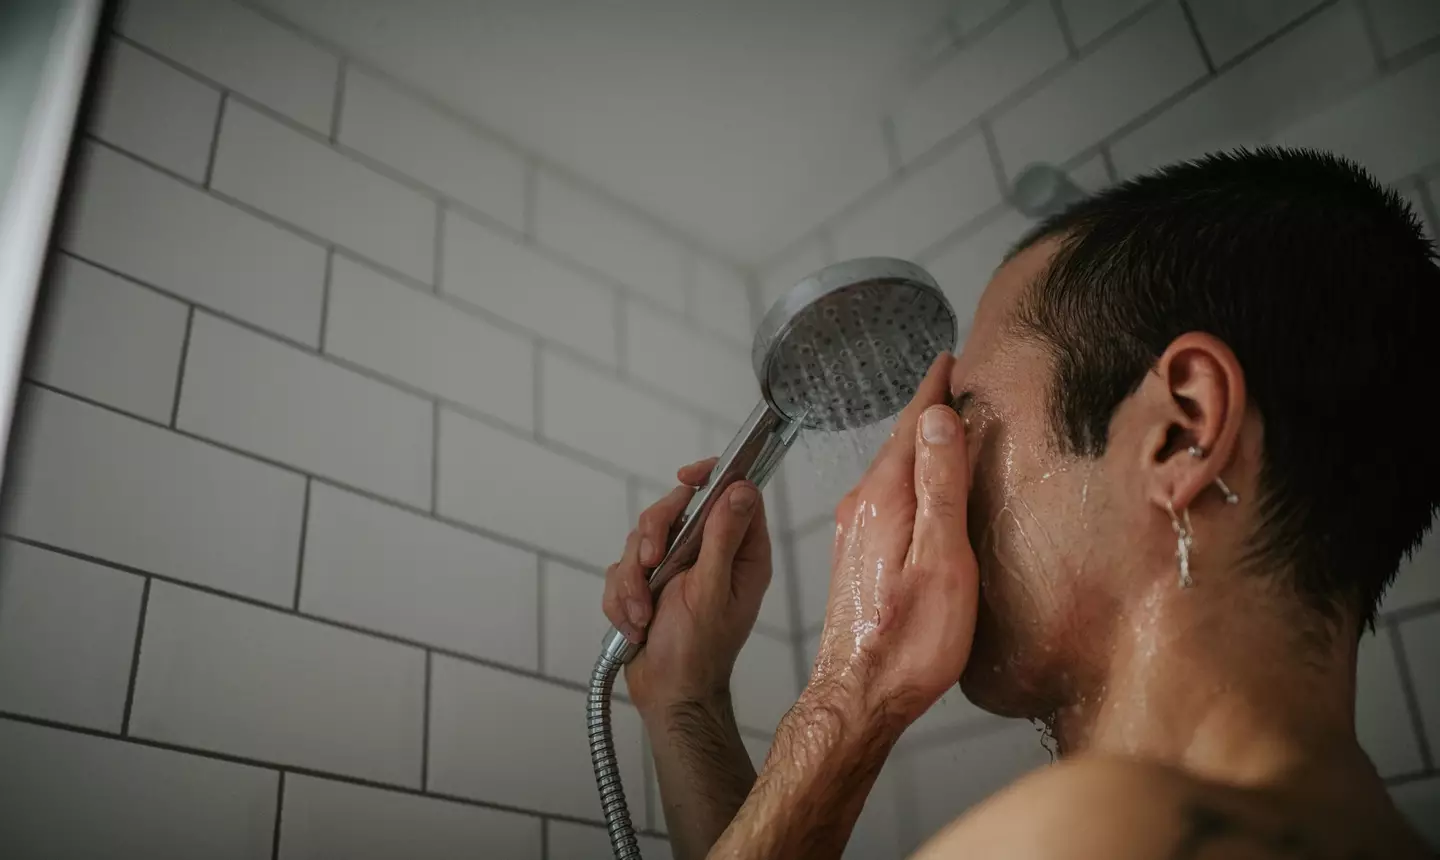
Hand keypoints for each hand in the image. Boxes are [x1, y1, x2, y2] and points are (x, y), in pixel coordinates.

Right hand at [602, 459, 771, 715]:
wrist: (668, 695)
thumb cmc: (698, 652)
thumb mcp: (712, 591)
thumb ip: (723, 538)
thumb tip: (740, 489)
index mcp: (739, 552)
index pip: (732, 491)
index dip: (710, 477)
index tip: (685, 479)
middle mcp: (710, 554)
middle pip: (675, 508)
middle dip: (653, 537)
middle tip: (651, 565)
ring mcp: (676, 567)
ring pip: (641, 539)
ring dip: (633, 580)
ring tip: (642, 614)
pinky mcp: (647, 582)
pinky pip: (622, 569)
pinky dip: (622, 597)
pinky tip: (635, 625)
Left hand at [807, 353, 978, 729]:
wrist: (859, 697)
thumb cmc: (909, 642)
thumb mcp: (941, 561)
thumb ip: (941, 487)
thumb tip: (939, 417)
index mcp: (883, 500)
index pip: (912, 426)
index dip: (933, 390)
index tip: (949, 358)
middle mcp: (861, 507)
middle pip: (900, 444)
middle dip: (928, 411)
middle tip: (954, 381)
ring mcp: (855, 532)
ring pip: (891, 471)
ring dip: (918, 445)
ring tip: (945, 423)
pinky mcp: (857, 556)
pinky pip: (886, 497)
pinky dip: (909, 477)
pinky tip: (923, 486)